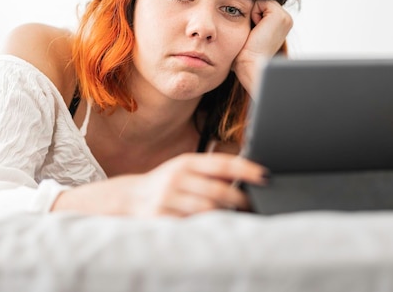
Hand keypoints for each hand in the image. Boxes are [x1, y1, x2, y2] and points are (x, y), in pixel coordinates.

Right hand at [51, 153, 268, 216]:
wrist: (126, 199)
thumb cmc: (165, 184)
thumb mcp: (184, 171)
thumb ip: (210, 172)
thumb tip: (247, 176)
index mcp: (186, 162)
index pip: (223, 163)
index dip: (246, 169)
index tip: (265, 176)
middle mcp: (177, 177)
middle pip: (218, 190)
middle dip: (239, 199)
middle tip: (252, 205)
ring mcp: (167, 198)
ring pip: (207, 209)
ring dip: (225, 215)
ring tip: (237, 218)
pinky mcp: (160, 217)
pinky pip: (190, 224)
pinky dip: (205, 227)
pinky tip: (214, 229)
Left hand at [233, 0, 292, 96]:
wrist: (250, 65)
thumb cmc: (246, 54)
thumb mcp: (251, 31)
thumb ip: (252, 18)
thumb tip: (241, 2)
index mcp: (280, 24)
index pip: (260, 5)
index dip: (251, 15)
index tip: (251, 33)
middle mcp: (286, 20)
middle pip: (261, 1)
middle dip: (252, 13)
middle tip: (253, 33)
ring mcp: (285, 18)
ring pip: (261, 0)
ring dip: (252, 14)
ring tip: (255, 32)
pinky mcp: (280, 16)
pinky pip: (261, 2)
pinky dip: (254, 13)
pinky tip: (256, 29)